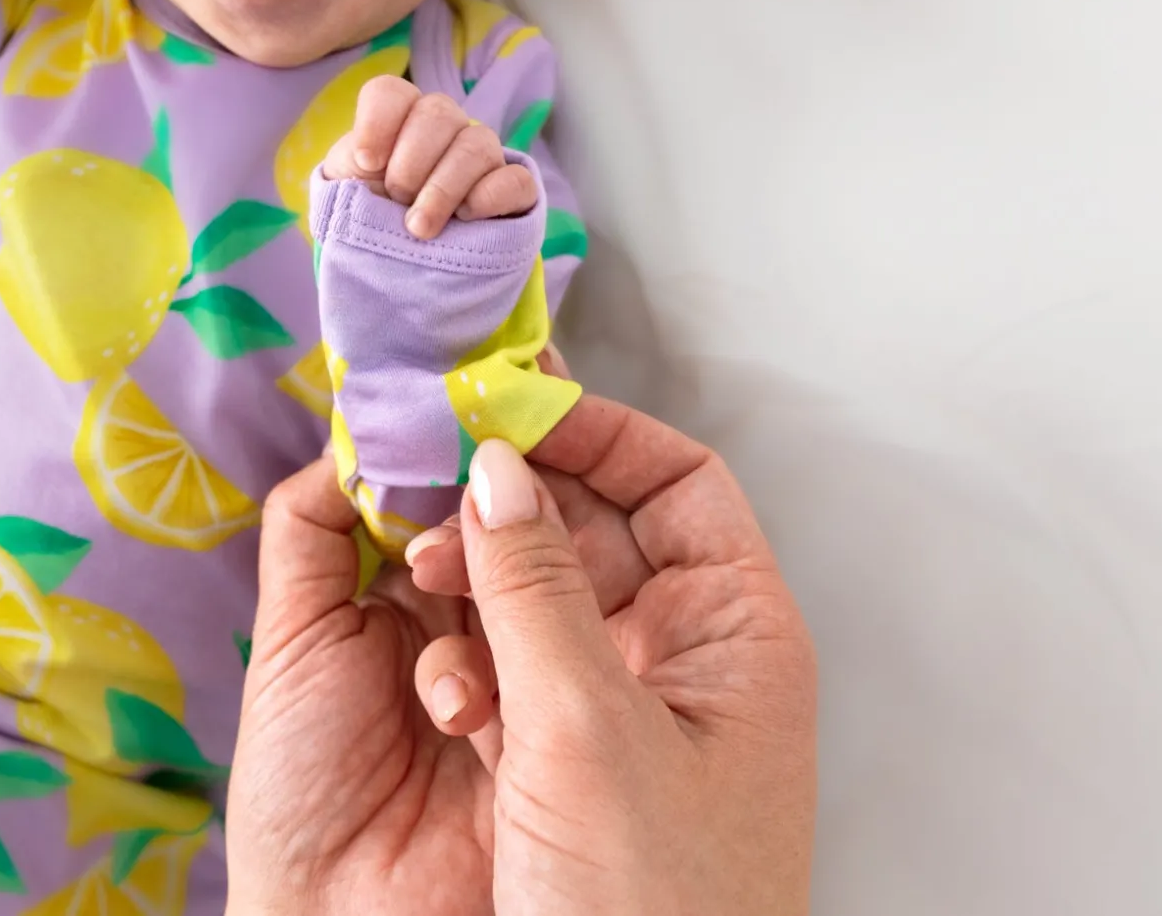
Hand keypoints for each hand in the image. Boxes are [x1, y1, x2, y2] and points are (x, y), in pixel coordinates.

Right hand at [224, 368, 817, 915]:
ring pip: (540, 589)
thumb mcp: (589, 731)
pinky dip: (465, 650)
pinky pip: (507, 660)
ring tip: (427, 579)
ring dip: (478, 575)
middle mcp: (681, 655)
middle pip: (598, 524)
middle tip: (434, 481)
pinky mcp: (560, 755)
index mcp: (735, 633)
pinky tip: (440, 681)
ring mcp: (619, 705)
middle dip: (514, 500)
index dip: (597, 432)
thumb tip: (495, 463)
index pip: (678, 481)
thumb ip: (536, 585)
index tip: (507, 406)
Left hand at [321, 76, 536, 238]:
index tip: (366, 163)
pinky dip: (490, 197)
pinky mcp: (510, 189)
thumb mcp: (345, 192)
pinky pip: (516, 180)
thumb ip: (348, 172)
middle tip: (395, 199)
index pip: (390, 92)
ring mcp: (481, 154)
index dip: (378, 122)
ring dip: (443, 188)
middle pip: (437, 113)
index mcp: (399, 117)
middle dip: (410, 162)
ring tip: (419, 226)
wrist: (397, 257)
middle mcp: (444, 126)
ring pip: (477, 145)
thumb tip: (365, 164)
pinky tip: (465, 217)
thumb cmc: (372, 215)